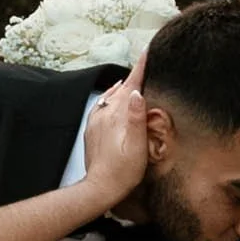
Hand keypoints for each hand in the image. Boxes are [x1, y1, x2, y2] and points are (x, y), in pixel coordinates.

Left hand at [77, 68, 152, 210]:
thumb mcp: (137, 146)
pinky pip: (102, 105)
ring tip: (133, 78)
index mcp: (116, 115)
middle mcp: (104, 114)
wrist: (100, 188)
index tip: (147, 52)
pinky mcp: (92, 129)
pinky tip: (114, 98)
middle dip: (134, 75)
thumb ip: (137, 118)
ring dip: (122, 86)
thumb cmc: (123, 171)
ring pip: (111, 95)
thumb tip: (136, 93)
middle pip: (121, 88)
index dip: (140, 69)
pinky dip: (111, 96)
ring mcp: (96, 121)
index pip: (131, 85)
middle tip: (145, 62)